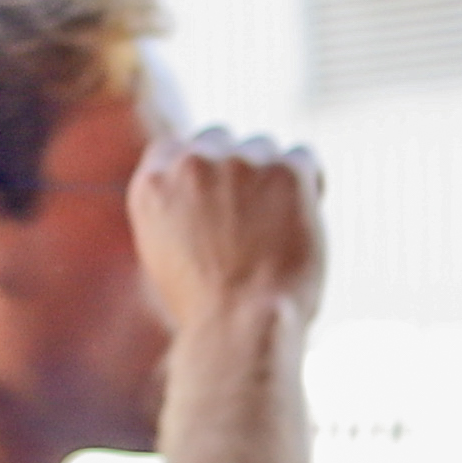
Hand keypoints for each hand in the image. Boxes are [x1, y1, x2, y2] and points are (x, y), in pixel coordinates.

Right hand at [130, 127, 326, 357]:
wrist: (239, 323)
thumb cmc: (206, 308)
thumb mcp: (165, 253)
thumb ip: (176, 211)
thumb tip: (201, 196)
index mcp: (152, 184)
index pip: (178, 148)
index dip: (204, 169)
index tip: (221, 193)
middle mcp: (191, 164)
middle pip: (220, 139)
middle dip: (237, 168)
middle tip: (255, 212)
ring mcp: (238, 164)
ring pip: (263, 146)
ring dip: (273, 174)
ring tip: (278, 224)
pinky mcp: (285, 172)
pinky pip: (303, 156)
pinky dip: (309, 180)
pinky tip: (304, 213)